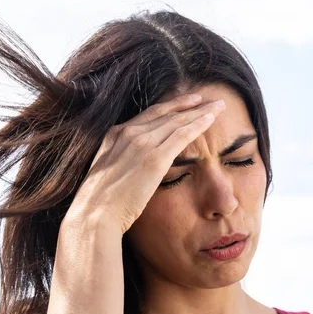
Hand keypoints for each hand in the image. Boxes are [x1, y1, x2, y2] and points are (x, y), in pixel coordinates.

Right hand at [64, 93, 225, 234]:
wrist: (93, 215)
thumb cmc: (100, 204)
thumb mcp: (108, 174)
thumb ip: (123, 164)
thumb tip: (135, 170)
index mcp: (115, 135)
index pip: (150, 114)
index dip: (171, 106)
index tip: (188, 101)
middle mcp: (128, 133)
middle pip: (167, 113)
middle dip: (190, 104)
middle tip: (210, 98)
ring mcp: (142, 143)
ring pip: (178, 120)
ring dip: (201, 111)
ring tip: (218, 105)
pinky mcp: (154, 158)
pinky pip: (182, 135)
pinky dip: (199, 124)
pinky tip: (212, 119)